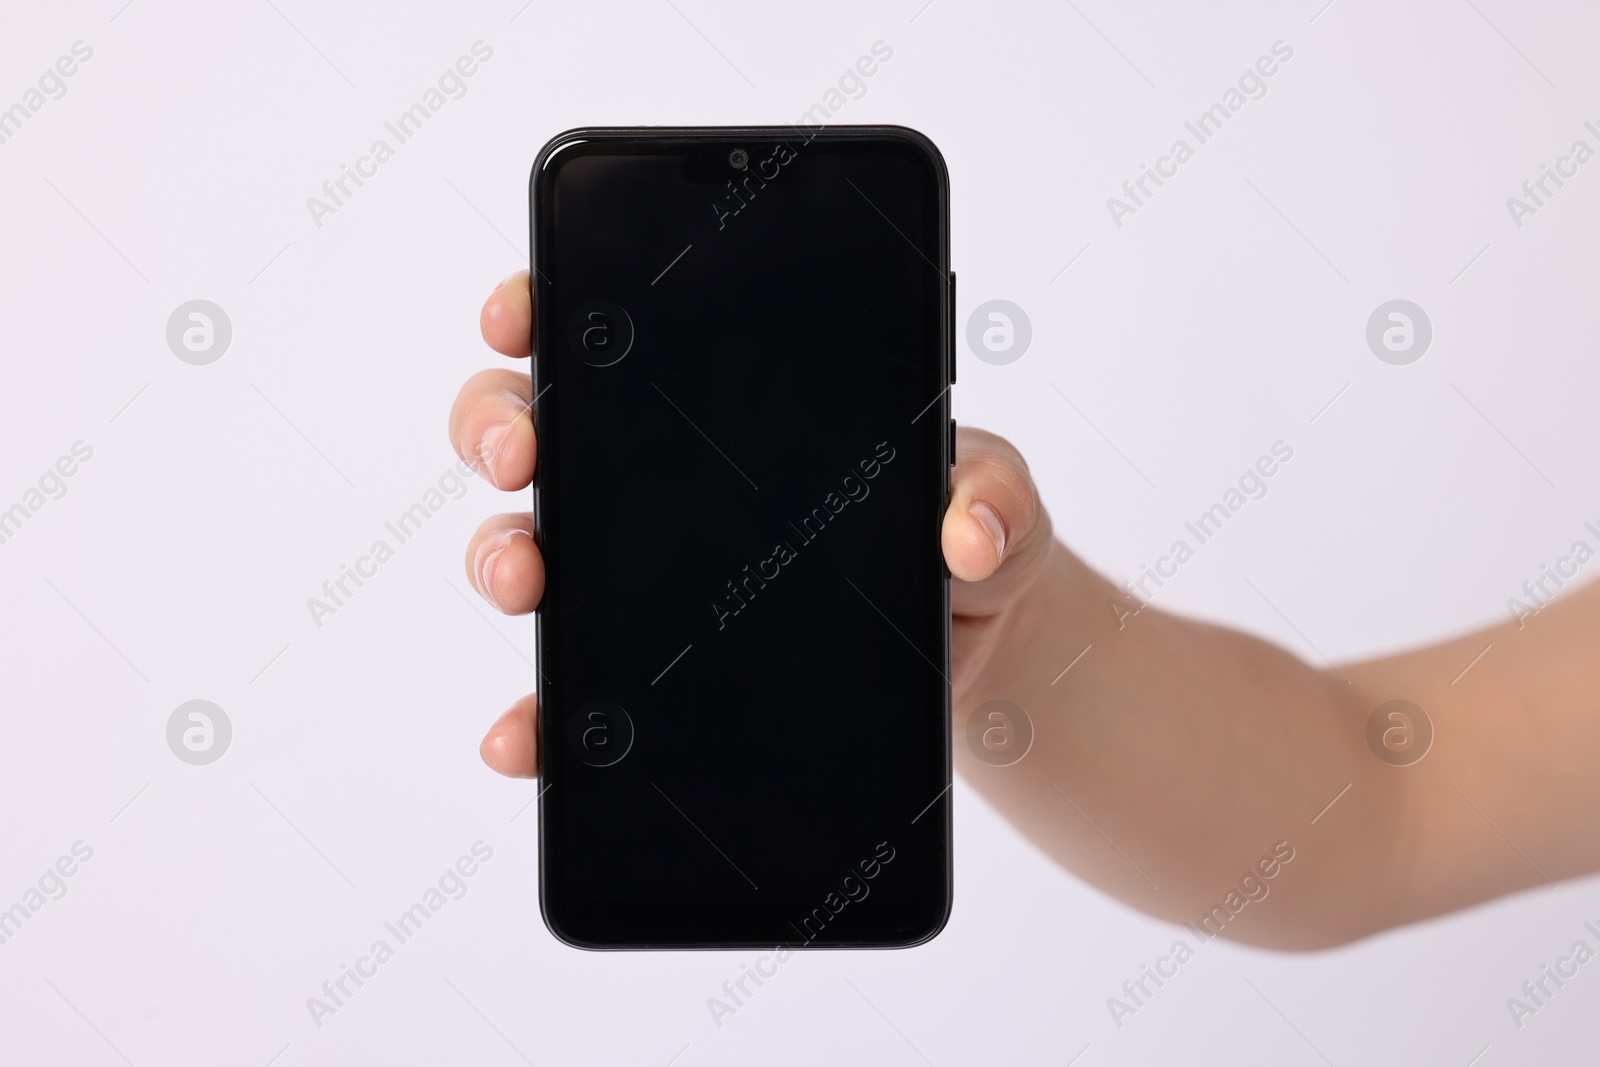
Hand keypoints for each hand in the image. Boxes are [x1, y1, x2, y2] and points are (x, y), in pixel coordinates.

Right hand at [449, 270, 1050, 776]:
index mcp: (730, 403)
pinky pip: (571, 684)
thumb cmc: (967, 542)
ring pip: (527, 542)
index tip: (520, 315)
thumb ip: (996, 499)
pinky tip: (527, 734)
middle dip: (500, 425)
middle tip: (522, 456)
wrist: (973, 655)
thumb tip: (968, 532)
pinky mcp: (650, 667)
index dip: (545, 308)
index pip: (612, 333)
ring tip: (525, 585)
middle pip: (536, 424)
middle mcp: (659, 478)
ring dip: (499, 556)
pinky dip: (536, 709)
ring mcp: (643, 574)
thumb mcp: (995, 503)